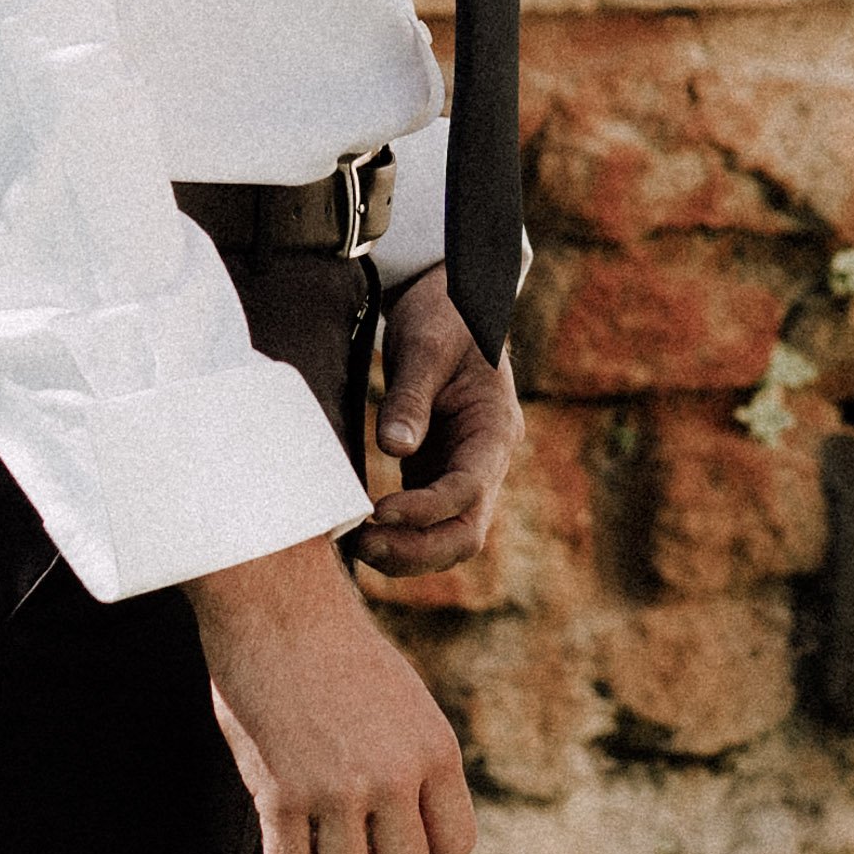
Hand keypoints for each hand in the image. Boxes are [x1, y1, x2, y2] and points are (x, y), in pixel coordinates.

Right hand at [190, 532, 478, 853]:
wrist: (277, 607)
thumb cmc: (338, 653)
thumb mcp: (405, 705)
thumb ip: (418, 771)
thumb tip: (415, 845)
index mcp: (436, 752)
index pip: (455, 849)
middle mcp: (395, 776)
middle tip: (355, 850)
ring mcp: (337, 789)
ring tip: (315, 831)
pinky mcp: (281, 793)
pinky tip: (281, 821)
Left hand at [359, 266, 522, 575]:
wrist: (452, 301)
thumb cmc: (444, 315)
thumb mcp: (425, 345)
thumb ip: (411, 397)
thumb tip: (395, 448)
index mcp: (495, 428)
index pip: (469, 488)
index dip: (426, 510)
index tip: (379, 512)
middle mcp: (488, 460)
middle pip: (467, 532)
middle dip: (418, 550)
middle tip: (364, 547)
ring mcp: (466, 470)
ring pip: (450, 537)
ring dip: (408, 553)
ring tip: (357, 547)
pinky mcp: (439, 471)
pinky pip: (428, 521)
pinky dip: (401, 537)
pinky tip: (363, 536)